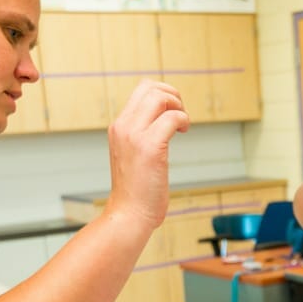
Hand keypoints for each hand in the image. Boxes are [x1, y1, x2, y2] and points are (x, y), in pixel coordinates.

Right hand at [106, 80, 189, 227]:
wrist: (128, 214)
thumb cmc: (136, 191)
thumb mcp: (133, 155)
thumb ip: (141, 136)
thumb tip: (164, 121)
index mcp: (118, 127)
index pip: (141, 91)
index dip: (163, 95)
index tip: (172, 113)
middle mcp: (123, 127)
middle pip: (149, 87)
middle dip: (173, 94)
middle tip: (180, 115)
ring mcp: (134, 135)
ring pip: (159, 97)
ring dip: (178, 106)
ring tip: (182, 125)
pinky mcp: (150, 147)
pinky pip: (172, 118)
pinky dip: (183, 120)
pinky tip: (183, 132)